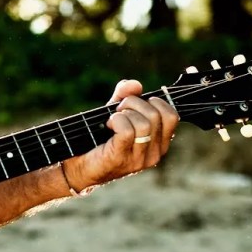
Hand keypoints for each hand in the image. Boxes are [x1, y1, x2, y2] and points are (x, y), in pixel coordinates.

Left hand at [62, 80, 179, 192]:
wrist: (79, 166)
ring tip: (112, 120)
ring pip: (144, 123)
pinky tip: (108, 126)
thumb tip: (135, 84)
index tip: (135, 105)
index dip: (154, 102)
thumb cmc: (99, 140)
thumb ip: (125, 97)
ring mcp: (140, 159)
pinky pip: (127, 131)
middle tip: (118, 110)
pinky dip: (116, 121)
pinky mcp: (122, 159)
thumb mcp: (116, 113)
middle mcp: (154, 153)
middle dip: (134, 103)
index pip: (172, 116)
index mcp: (159, 143)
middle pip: (157, 115)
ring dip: (124, 113)